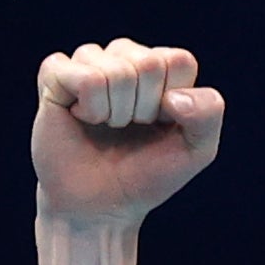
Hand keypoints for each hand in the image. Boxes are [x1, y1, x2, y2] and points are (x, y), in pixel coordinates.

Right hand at [33, 39, 223, 224]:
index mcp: (160, 68)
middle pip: (148, 63)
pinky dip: (90, 109)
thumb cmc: (147, 175)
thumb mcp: (197, 150)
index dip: (174, 102)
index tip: (162, 125)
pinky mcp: (55, 73)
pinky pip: (84, 77)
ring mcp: (88, 63)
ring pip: (116, 71)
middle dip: (145, 109)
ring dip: (116, 113)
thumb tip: (173, 95)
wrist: (102, 205)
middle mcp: (123, 58)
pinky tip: (82, 119)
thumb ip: (208, 114)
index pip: (179, 60)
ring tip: (107, 127)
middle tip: (130, 129)